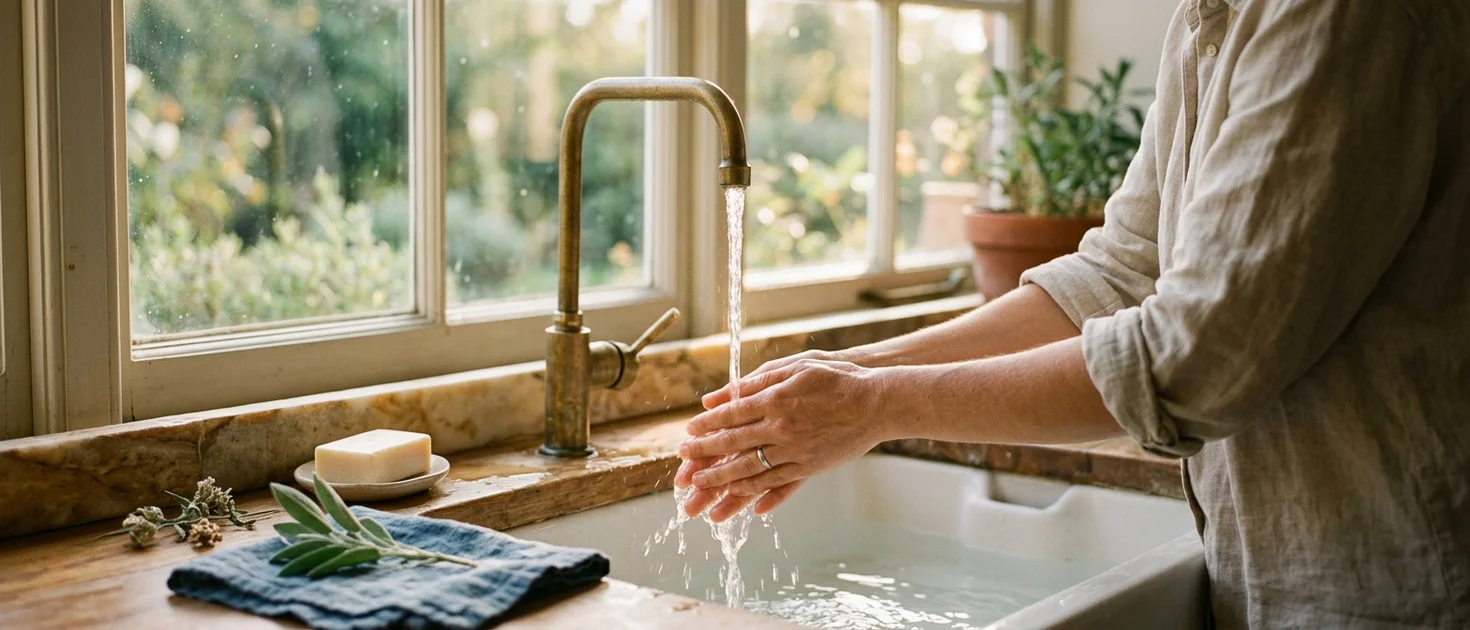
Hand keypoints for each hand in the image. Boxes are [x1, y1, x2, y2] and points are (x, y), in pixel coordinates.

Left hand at [677, 358, 899, 520]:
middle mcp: (780, 427)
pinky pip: (776, 483)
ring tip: (699, 487)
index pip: (730, 415)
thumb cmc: (837, 378)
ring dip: (721, 480)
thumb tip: (719, 395)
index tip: (689, 433)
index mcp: (775, 399)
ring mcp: (795, 450)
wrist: (878, 402)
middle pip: (733, 445)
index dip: (707, 425)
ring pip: (750, 469)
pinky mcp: (810, 466)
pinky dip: (756, 492)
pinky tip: (741, 500)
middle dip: (704, 455)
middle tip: (683, 464)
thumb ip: (755, 382)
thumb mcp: (795, 367)